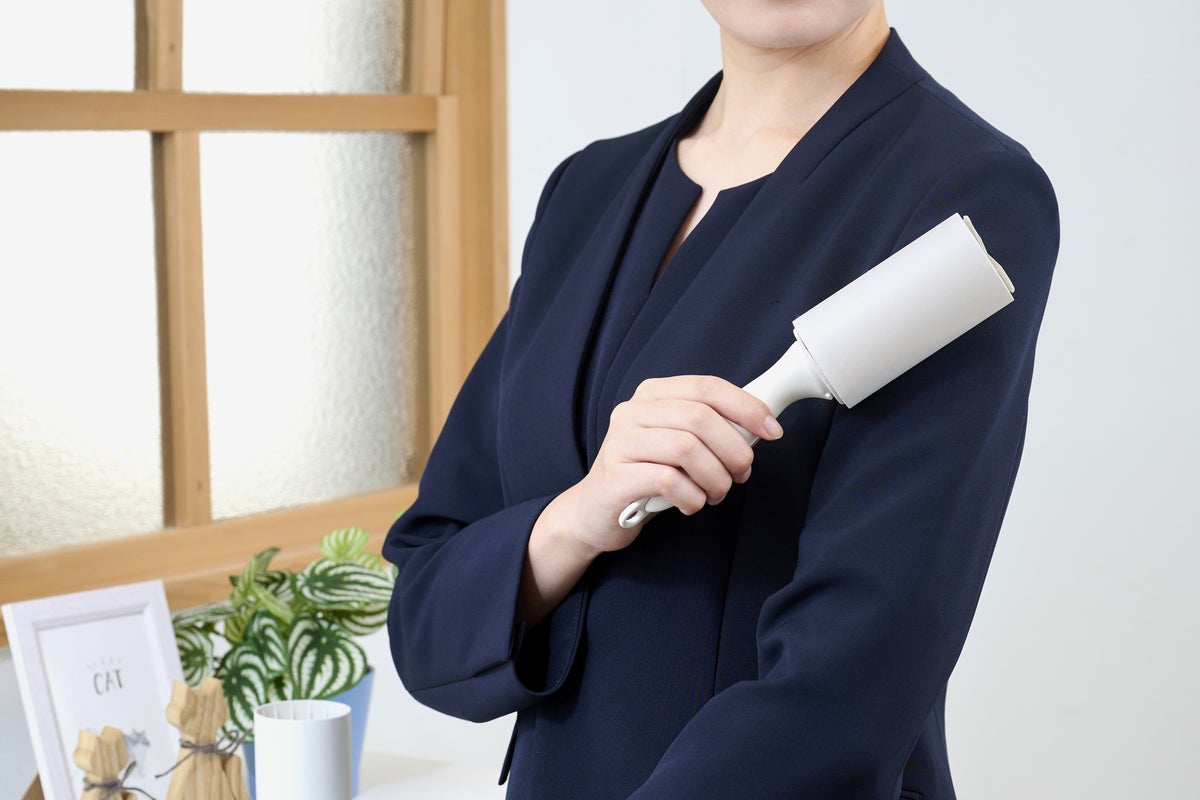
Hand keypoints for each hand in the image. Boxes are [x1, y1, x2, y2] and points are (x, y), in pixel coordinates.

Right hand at [519, 376, 782, 623]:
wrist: (596, 512)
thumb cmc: (646, 475)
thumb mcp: (678, 443)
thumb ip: (709, 428)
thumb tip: (761, 426)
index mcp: (652, 394)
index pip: (707, 386)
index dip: (746, 407)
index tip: (773, 431)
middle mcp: (632, 411)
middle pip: (699, 417)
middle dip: (734, 449)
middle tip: (741, 474)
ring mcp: (620, 442)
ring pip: (686, 448)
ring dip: (715, 477)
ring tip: (716, 493)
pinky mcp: (616, 477)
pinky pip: (668, 481)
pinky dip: (692, 497)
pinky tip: (691, 504)